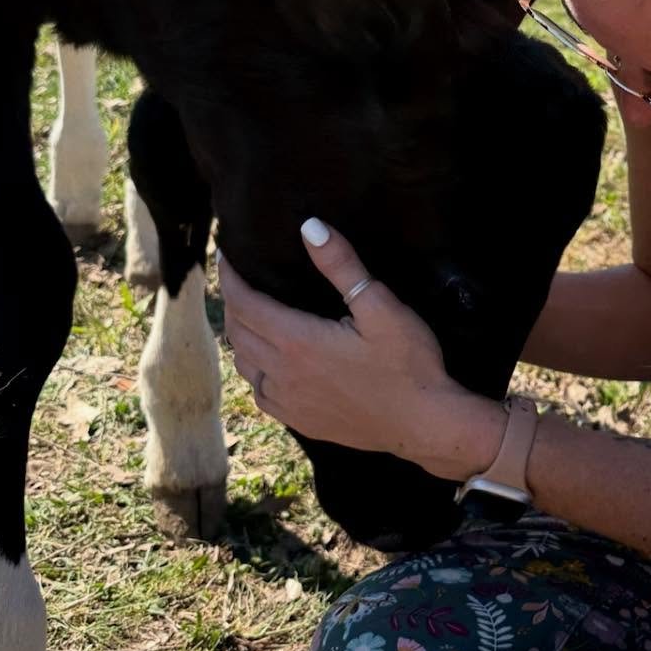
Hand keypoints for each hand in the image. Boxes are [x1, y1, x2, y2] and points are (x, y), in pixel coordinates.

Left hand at [218, 222, 506, 479]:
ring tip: (250, 316)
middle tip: (240, 280)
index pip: (244, 303)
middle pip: (238, 332)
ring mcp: (289, 402)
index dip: (229, 277)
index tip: (226, 257)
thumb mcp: (380, 306)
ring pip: (244, 364)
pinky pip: (260, 393)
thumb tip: (309, 227)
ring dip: (240, 337)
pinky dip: (255, 371)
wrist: (424, 424)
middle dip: (233, 302)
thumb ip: (342, 266)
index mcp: (297, 341)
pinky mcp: (300, 422)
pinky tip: (268, 364)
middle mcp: (282, 373)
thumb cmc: (408, 362)